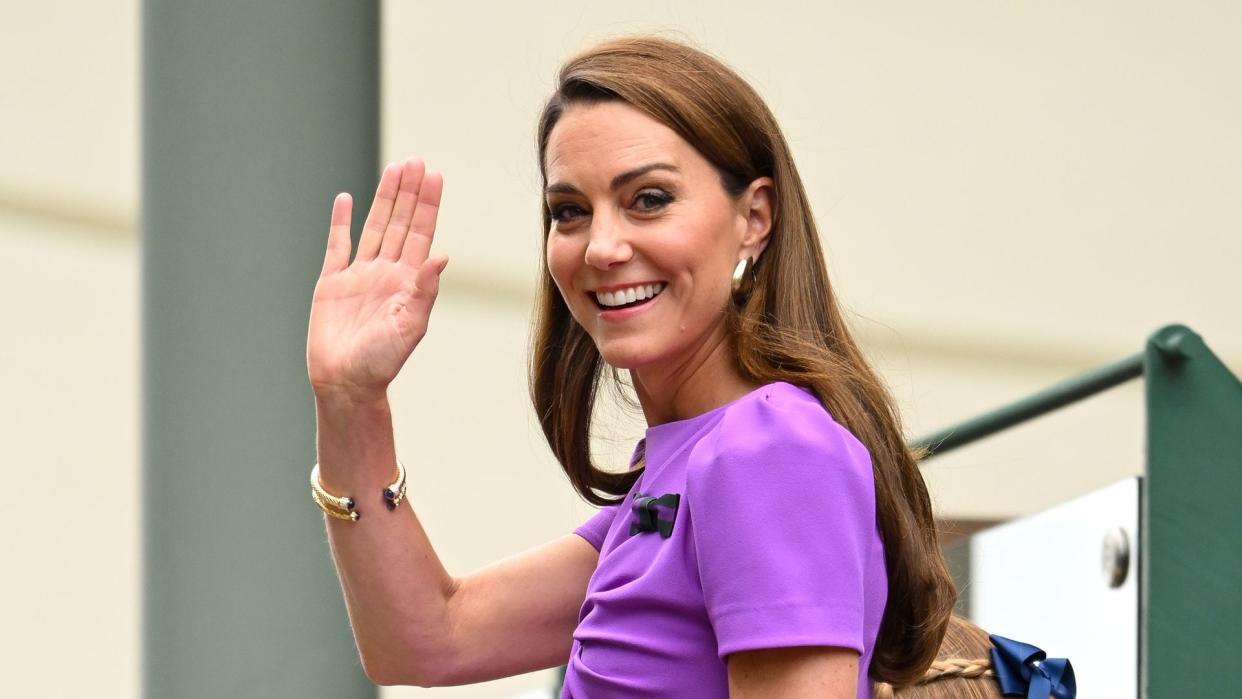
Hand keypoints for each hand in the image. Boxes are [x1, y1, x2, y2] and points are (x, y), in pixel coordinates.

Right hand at [307, 158, 447, 402]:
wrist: (346, 383)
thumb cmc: (382, 362)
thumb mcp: (411, 326)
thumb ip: (425, 290)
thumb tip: (443, 256)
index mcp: (408, 282)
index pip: (421, 234)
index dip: (427, 205)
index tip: (435, 176)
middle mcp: (386, 273)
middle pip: (400, 223)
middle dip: (409, 192)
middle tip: (416, 161)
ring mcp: (358, 276)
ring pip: (374, 227)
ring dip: (383, 199)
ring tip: (394, 170)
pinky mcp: (331, 283)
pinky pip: (337, 246)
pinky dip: (340, 222)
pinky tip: (346, 200)